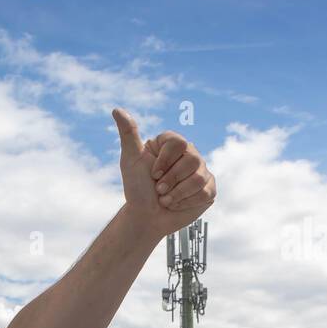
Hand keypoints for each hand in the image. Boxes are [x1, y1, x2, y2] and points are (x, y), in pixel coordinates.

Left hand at [113, 108, 215, 240]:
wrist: (146, 217)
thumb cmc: (137, 188)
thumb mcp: (130, 160)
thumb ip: (128, 134)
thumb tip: (117, 109)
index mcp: (173, 144)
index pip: (178, 143)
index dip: (164, 162)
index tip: (152, 174)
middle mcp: (190, 154)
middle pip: (191, 160)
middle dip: (170, 180)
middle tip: (158, 189)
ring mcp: (201, 171)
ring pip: (198, 178)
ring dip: (176, 194)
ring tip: (165, 198)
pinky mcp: (209, 190)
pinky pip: (204, 192)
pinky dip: (186, 202)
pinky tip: (177, 204)